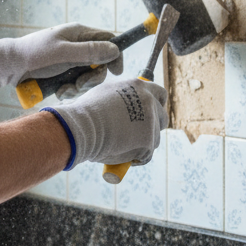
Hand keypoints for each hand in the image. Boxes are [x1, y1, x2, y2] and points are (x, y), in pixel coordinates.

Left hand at [0, 24, 123, 95]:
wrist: (9, 67)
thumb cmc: (34, 54)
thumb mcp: (63, 52)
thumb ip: (89, 51)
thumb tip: (115, 50)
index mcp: (79, 33)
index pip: (108, 41)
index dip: (115, 56)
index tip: (116, 72)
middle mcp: (77, 46)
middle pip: (100, 63)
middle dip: (93, 77)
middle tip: (81, 83)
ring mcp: (70, 60)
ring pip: (88, 76)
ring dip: (79, 86)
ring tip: (64, 89)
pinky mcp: (62, 73)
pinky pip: (75, 84)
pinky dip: (69, 90)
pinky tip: (58, 91)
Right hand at [45, 77, 167, 168]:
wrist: (83, 126)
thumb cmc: (86, 112)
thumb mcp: (105, 95)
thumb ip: (121, 98)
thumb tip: (123, 107)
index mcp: (139, 87)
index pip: (160, 94)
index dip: (157, 106)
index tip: (152, 115)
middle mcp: (149, 101)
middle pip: (162, 118)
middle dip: (153, 128)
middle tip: (139, 137)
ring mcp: (151, 121)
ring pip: (154, 139)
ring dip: (141, 145)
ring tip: (118, 146)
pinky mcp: (148, 140)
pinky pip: (146, 155)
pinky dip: (135, 158)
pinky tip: (119, 154)